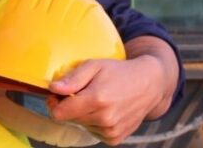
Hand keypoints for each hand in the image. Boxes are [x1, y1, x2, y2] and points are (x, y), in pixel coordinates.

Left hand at [47, 38, 176, 144]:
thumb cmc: (119, 72)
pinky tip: (104, 110)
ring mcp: (112, 130)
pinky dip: (94, 122)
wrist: (149, 84)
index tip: (58, 94)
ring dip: (83, 114)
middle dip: (69, 106)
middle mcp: (105, 118)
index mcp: (97, 99)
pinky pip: (93, 132)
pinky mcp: (116, 138)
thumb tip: (53, 88)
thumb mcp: (94, 65)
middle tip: (81, 93)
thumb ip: (73, 78)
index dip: (54, 103)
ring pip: (81, 125)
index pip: (59, 113)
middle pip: (69, 119)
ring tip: (97, 99)